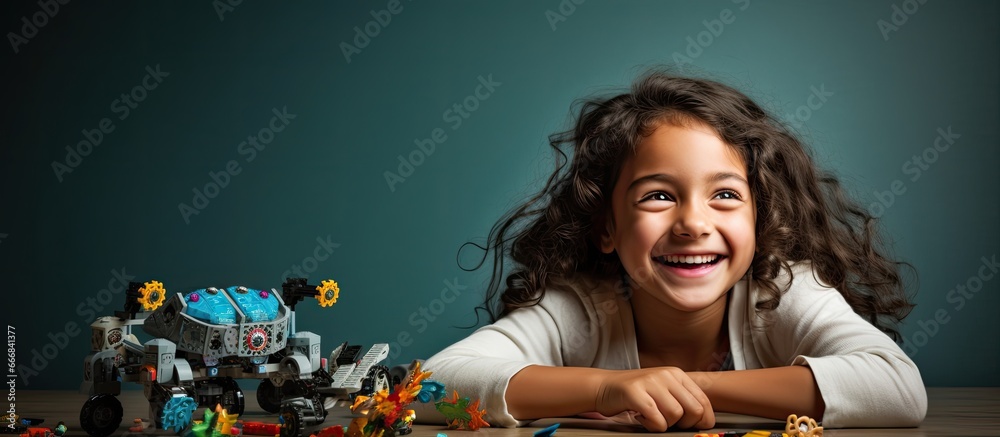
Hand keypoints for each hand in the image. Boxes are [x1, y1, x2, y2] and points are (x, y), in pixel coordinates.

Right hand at [595, 367, 714, 431]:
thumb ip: (681, 399)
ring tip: (652, 418)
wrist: (604, 386)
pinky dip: (652, 425)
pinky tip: (642, 418)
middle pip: (694, 409)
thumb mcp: (663, 389)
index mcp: (676, 374)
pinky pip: (656, 418)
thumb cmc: (636, 393)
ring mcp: (650, 382)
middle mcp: (666, 375)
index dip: (703, 419)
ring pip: (676, 414)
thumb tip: (703, 420)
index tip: (691, 426)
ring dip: (665, 424)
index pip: (704, 400)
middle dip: (685, 424)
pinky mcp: (635, 392)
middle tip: (669, 423)